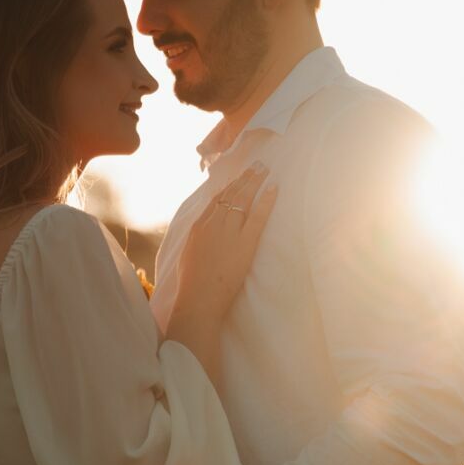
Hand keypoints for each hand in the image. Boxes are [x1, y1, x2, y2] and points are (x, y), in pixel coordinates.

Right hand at [174, 164, 280, 323]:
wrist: (198, 300)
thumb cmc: (192, 284)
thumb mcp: (189, 254)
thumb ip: (198, 238)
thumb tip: (205, 229)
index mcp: (198, 226)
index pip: (215, 200)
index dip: (228, 186)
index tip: (237, 177)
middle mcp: (213, 224)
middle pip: (231, 194)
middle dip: (244, 178)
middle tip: (256, 164)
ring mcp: (229, 232)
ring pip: (243, 199)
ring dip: (255, 182)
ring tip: (264, 169)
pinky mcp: (245, 244)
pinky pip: (258, 217)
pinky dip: (267, 201)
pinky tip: (274, 188)